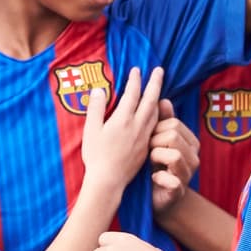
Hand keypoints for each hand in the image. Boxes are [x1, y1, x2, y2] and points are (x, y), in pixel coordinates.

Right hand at [81, 67, 164, 190]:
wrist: (108, 181)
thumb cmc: (96, 156)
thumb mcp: (91, 130)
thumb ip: (96, 108)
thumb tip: (99, 90)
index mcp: (122, 119)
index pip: (132, 94)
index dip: (135, 80)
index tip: (137, 69)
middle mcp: (137, 126)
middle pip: (150, 99)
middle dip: (155, 83)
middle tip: (160, 70)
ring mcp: (144, 137)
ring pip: (155, 112)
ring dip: (157, 98)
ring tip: (158, 89)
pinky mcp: (146, 147)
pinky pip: (155, 125)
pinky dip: (157, 114)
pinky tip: (155, 114)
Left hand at [149, 101, 199, 214]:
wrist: (154, 197)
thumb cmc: (154, 165)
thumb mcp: (157, 140)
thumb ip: (161, 121)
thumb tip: (163, 100)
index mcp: (190, 141)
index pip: (173, 123)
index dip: (156, 129)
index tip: (148, 140)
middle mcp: (194, 157)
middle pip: (174, 135)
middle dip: (155, 142)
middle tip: (148, 152)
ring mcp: (188, 175)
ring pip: (174, 155)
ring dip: (156, 157)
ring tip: (150, 164)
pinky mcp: (179, 191)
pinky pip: (171, 180)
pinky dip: (158, 178)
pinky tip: (153, 179)